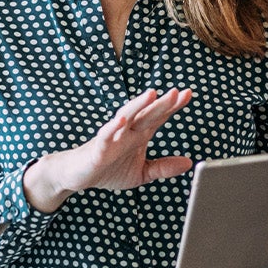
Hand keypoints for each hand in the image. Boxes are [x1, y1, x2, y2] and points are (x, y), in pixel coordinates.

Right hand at [20, 89, 194, 211]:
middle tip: (178, 92)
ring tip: (152, 94)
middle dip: (162, 103)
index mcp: (139, 135)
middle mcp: (128, 131)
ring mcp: (113, 136)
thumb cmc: (109, 169)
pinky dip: (113, 126)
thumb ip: (163, 167)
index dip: (173, 106)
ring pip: (127, 117)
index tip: (188, 94)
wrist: (79, 176)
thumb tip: (189, 163)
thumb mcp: (142, 172)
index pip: (159, 117)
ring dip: (139, 105)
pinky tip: (122, 119)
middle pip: (147, 114)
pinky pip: (106, 134)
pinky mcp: (98, 147)